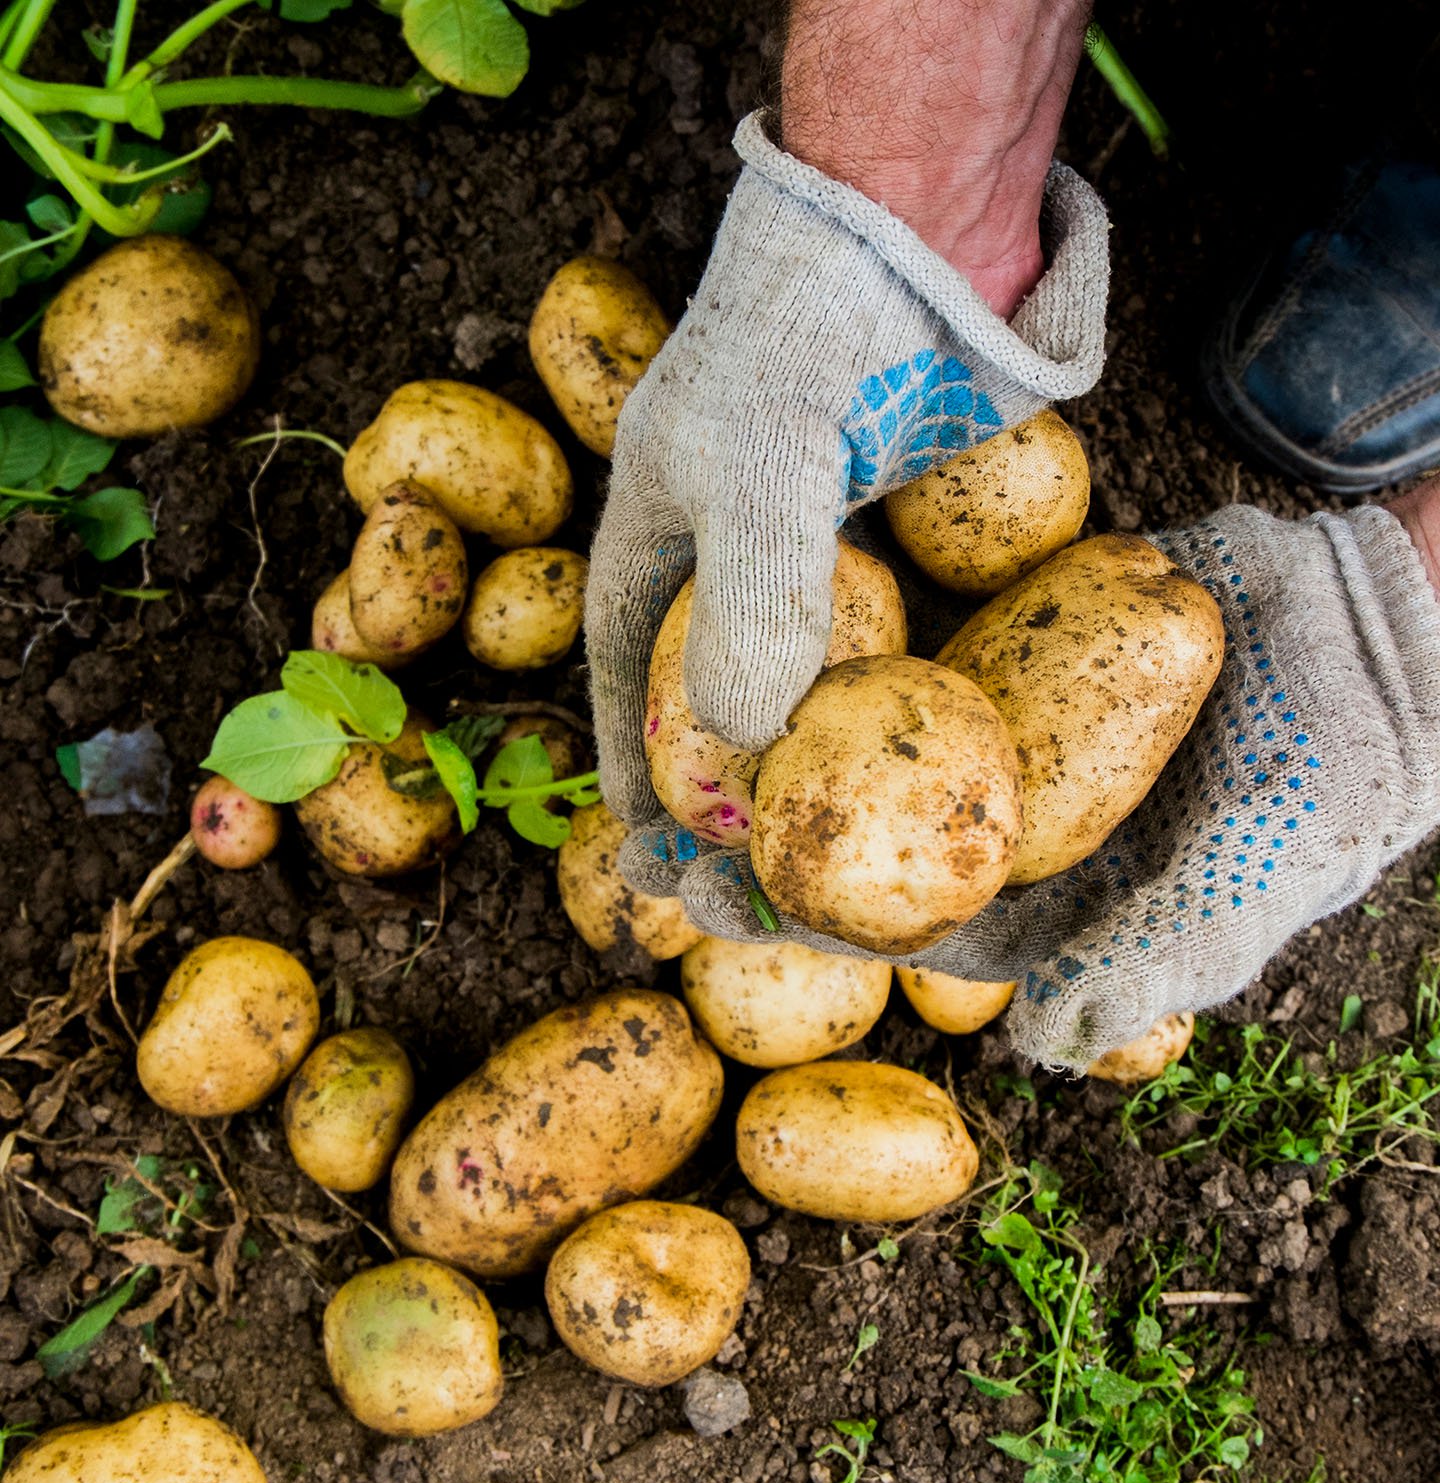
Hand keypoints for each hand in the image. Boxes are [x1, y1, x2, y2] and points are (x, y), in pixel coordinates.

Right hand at [585, 111, 1108, 881]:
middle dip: (720, 801)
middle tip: (744, 886)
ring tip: (830, 861)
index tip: (649, 854)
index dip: (635, 773)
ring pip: (800, 692)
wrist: (912, 240)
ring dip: (807, 778)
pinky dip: (887, 721)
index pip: (629, 683)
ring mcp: (813, 561)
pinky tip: (914, 776)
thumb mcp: (762, 463)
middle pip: (711, 706)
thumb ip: (756, 594)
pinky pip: (882, 654)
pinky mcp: (890, 554)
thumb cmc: (807, 336)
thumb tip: (749, 741)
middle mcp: (726, 566)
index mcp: (655, 547)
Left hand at [645, 500, 1439, 1070]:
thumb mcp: (1254, 873)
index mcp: (1048, 902)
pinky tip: (753, 627)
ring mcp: (1005, 732)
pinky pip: (913, 652)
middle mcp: (1008, 823)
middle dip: (751, 839)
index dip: (793, 920)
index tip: (694, 900)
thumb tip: (1032, 1040)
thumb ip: (1146, 956)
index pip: (898, 925)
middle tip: (640, 828)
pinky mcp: (1017, 646)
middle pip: (855, 839)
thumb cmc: (1336, 767)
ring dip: (767, 744)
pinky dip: (837, 646)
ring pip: (864, 746)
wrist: (1385, 624)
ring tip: (661, 733)